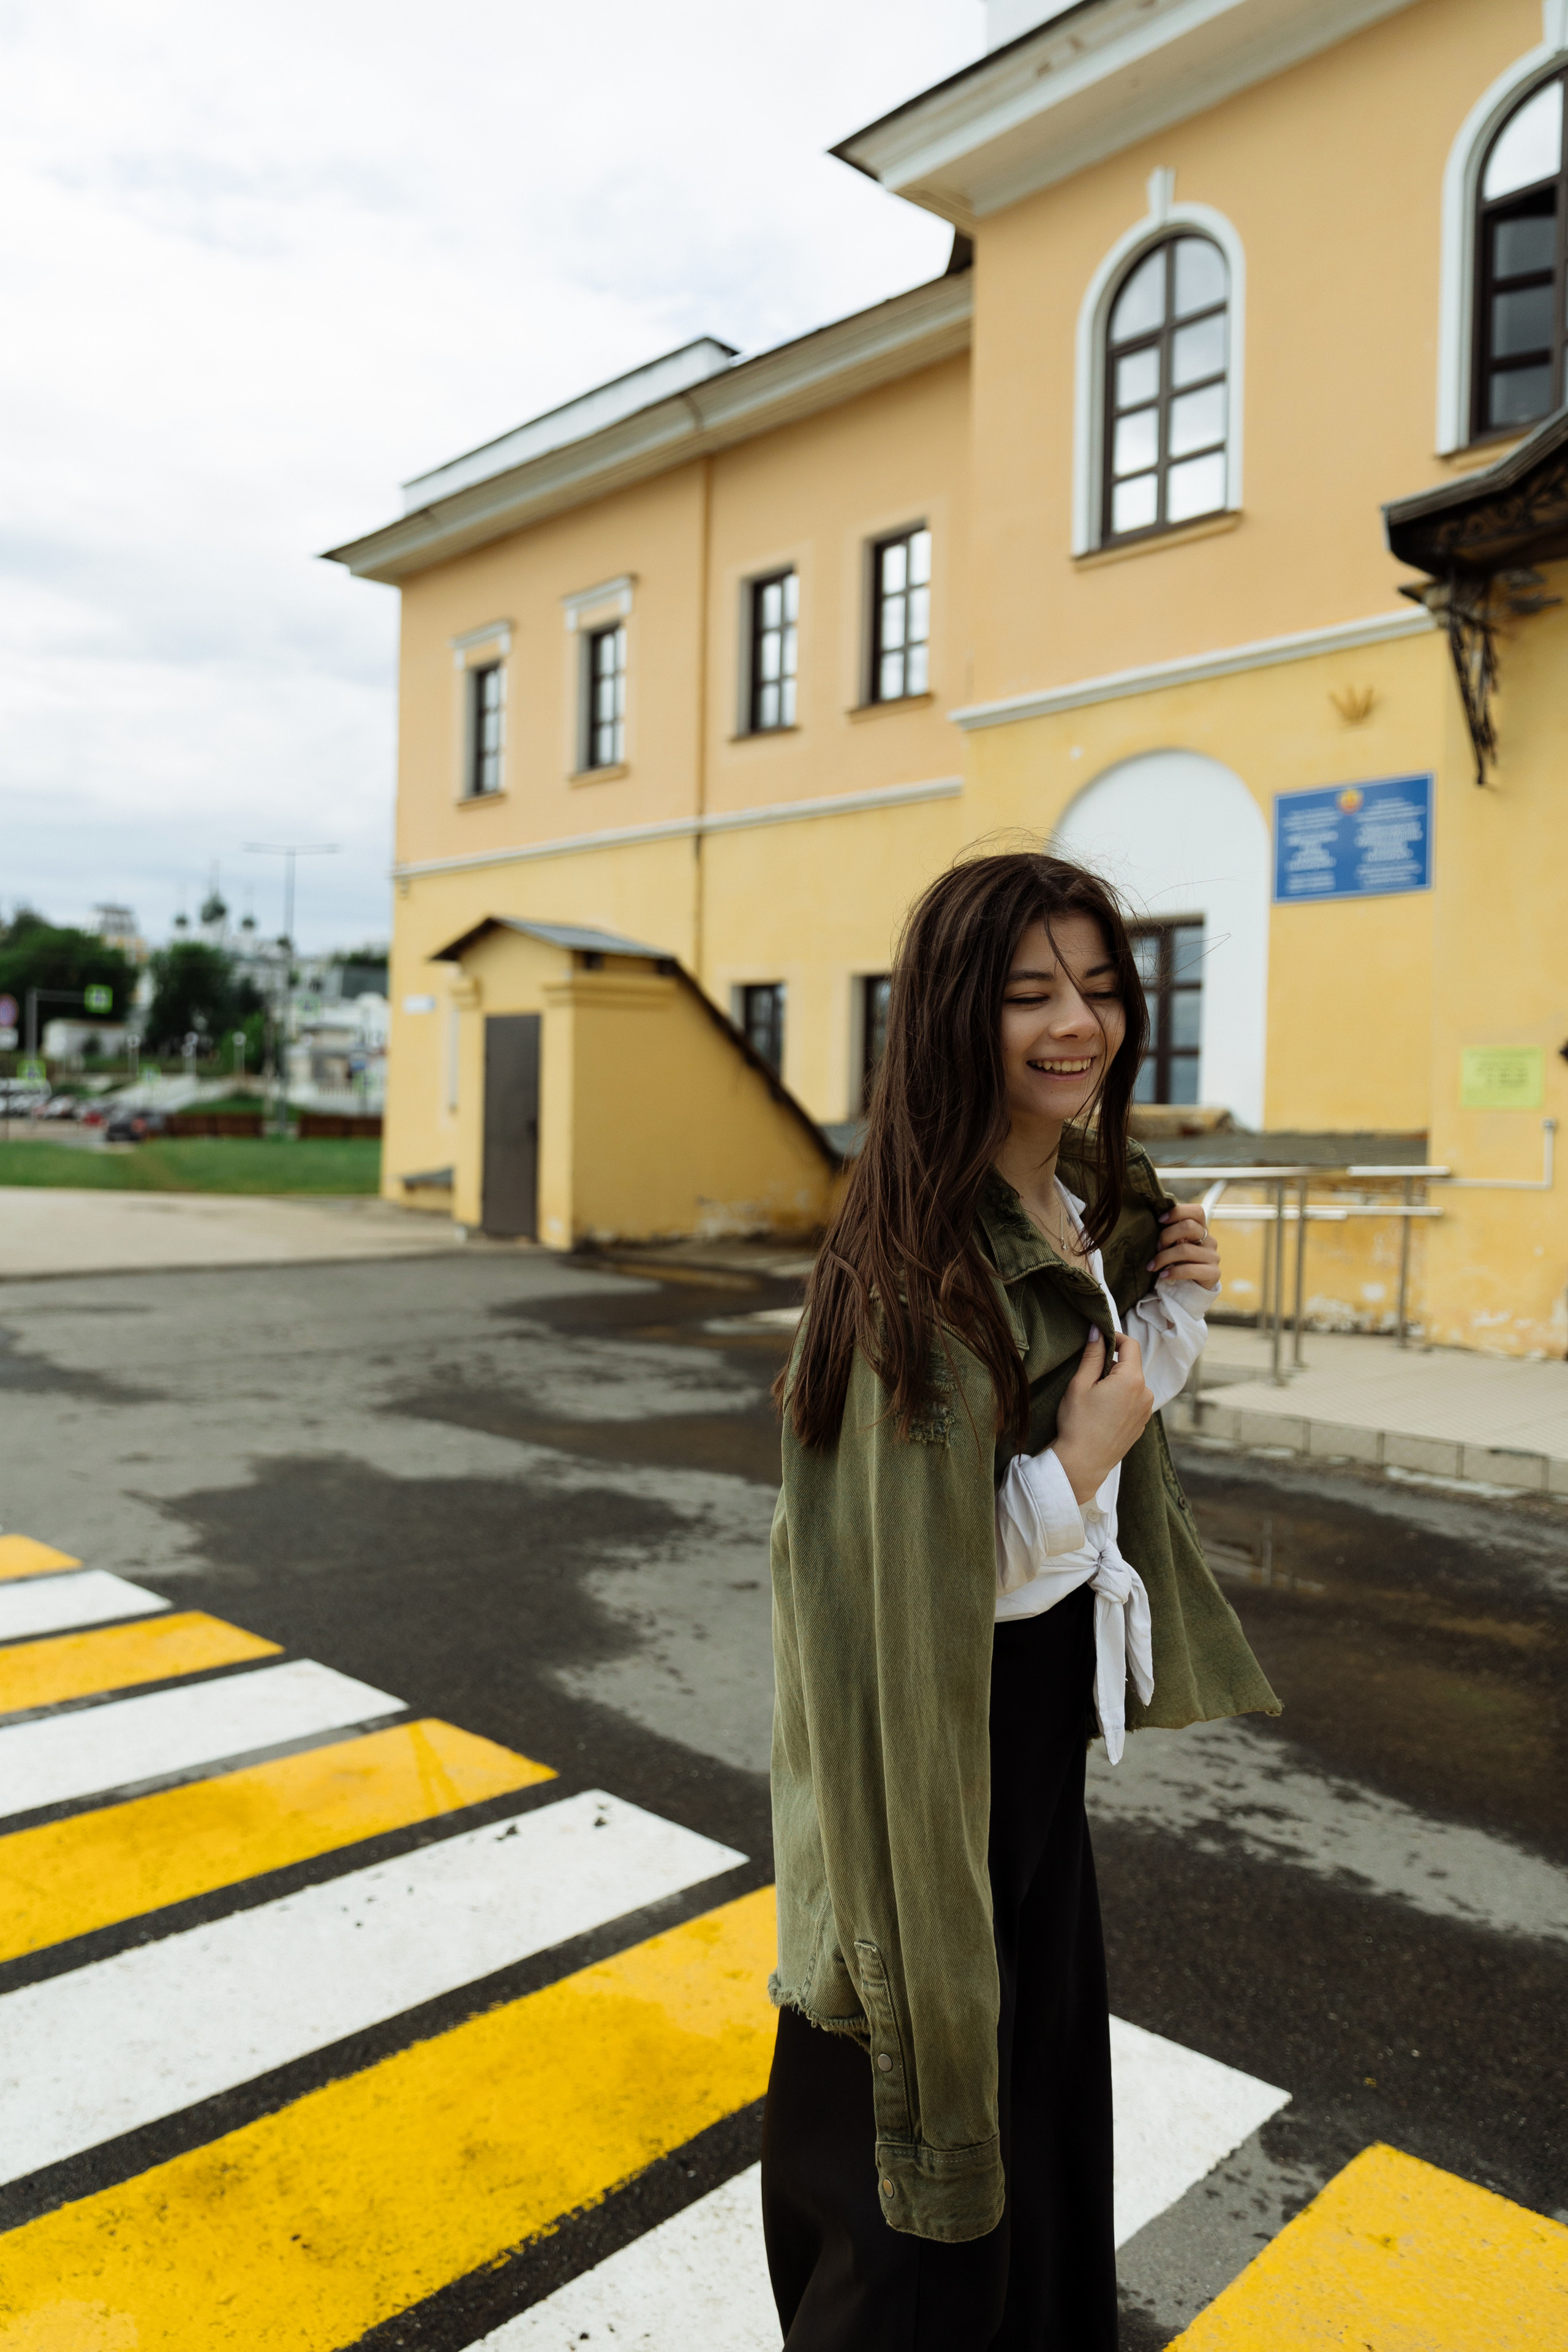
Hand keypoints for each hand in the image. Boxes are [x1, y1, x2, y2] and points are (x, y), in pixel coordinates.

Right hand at [1052, 1329, 1154, 1503]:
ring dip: (1116, 1382)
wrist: (1083, 1464)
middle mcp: (1145, 1394)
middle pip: (1131, 1366)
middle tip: (1088, 1373)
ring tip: (1094, 1396)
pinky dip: (1120, 1398)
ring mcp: (1145, 1411)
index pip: (1131, 1345)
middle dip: (1112, 1363)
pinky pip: (1133, 1401)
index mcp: (1132, 1380)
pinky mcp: (1141, 1424)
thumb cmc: (1078, 1424)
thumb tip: (1097, 1331)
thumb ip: (1092, 1355)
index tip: (1099, 1340)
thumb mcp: (1080, 1384)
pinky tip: (1102, 1411)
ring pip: (1132, 1384)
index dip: (1115, 1337)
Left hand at [1149, 1202, 1220, 1289]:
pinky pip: (1190, 1269)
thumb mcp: (1172, 1245)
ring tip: (1153, 1266)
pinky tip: (1163, 1275)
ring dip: (1164, 1257)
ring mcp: (1213, 1256)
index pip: (1196, 1211)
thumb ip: (1168, 1232)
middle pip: (1189, 1226)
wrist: (1188, 1289)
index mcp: (1200, 1229)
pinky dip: (1173, 1272)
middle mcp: (1209, 1240)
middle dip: (1166, 1235)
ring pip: (1185, 1250)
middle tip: (1156, 1247)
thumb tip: (1149, 1220)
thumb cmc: (1176, 1263)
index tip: (1159, 1220)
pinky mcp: (1213, 1273)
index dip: (1177, 1212)